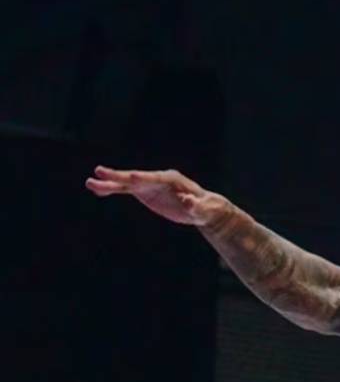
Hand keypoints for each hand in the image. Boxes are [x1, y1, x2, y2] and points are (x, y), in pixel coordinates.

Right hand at [86, 166, 231, 227]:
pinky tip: (97, 191)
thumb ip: (195, 206)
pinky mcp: (145, 192)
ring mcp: (149, 185)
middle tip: (99, 172)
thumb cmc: (206, 208)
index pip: (154, 178)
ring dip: (109, 183)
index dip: (142, 178)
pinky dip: (112, 190)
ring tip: (90, 183)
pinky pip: (125, 190)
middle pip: (136, 177)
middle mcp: (158, 179)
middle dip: (119, 176)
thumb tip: (188, 201)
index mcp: (172, 180)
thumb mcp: (203, 209)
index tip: (130, 177)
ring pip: (126, 183)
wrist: (203, 209)